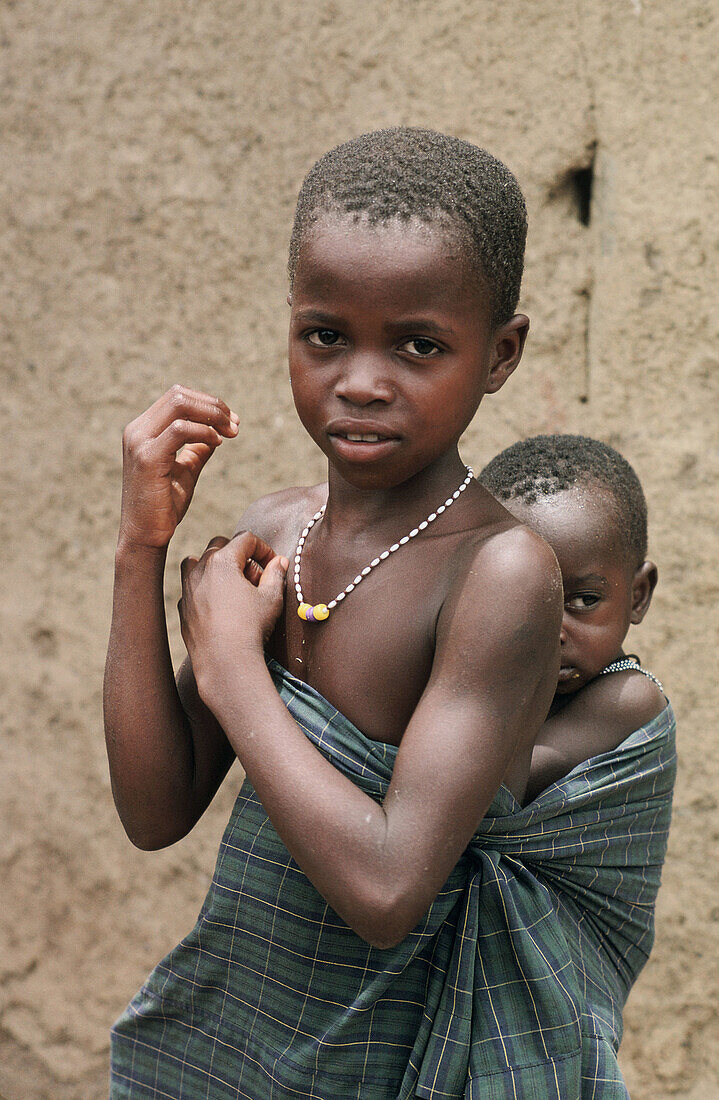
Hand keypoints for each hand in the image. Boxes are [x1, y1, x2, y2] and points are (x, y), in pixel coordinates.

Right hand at [119, 385, 238, 549]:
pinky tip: (217, 443)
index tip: (233, 422)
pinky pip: (181, 429)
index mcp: (144, 430)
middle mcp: (137, 430)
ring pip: (179, 404)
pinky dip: (204, 432)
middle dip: (214, 405)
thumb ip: (198, 449)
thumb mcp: (185, 470)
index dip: (209, 403)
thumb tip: (217, 434)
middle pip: (179, 395)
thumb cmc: (164, 506)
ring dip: (212, 415)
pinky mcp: (147, 458)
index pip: (177, 397)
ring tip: (231, 433)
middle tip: (235, 425)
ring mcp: (139, 442)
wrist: (145, 536)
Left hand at [178, 532, 288, 689]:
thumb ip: (275, 574)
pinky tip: (220, 605)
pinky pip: (191, 587)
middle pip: (221, 546)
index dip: (264, 548)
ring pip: (198, 562)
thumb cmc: (251, 627)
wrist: (224, 661)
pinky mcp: (183, 607)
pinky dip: (204, 588)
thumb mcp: (271, 598)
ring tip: (232, 586)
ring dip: (216, 567)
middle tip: (254, 578)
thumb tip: (279, 562)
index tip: (273, 565)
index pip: (246, 539)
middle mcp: (200, 569)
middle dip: (240, 556)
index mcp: (223, 561)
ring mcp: (187, 588)